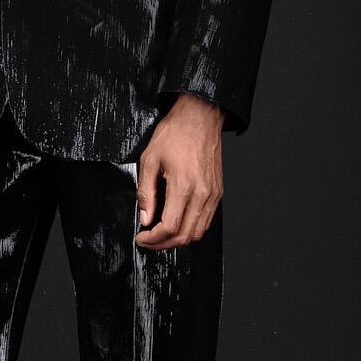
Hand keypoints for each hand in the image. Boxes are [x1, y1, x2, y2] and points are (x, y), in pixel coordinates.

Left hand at [135, 92, 223, 247]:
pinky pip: (207, 220)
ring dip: (179, 239)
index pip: (169, 227)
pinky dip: (192, 228)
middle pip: (185, 235)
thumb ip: (146, 193)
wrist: (200, 117)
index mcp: (183, 186)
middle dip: (164, 244)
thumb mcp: (150, 160)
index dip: (153, 239)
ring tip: (162, 235)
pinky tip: (178, 222)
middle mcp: (202, 193)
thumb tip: (145, 218)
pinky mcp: (218, 192)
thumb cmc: (175, 133)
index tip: (142, 237)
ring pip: (198, 232)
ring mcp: (213, 194)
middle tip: (149, 240)